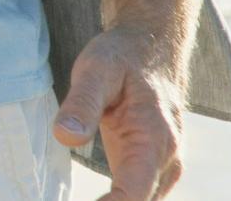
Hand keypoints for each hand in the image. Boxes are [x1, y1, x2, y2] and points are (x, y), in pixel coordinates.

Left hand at [52, 24, 186, 199]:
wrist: (152, 46)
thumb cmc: (122, 57)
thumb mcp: (95, 70)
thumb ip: (81, 104)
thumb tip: (65, 137)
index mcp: (153, 138)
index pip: (133, 194)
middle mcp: (166, 158)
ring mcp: (165, 164)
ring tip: (79, 198)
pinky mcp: (155, 164)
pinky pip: (141, 193)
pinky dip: (121, 200)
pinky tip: (97, 199)